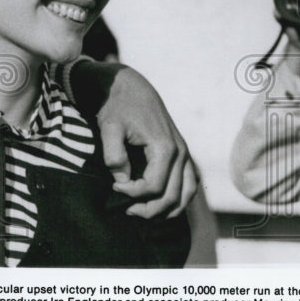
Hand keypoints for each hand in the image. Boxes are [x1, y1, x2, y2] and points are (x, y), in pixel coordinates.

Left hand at [70, 61, 196, 217]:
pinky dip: (180, 199)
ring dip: (167, 209)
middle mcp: (180, 153)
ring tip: (143, 213)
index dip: (132, 193)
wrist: (131, 87)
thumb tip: (121, 180)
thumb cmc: (118, 107)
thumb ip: (114, 154)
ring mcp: (184, 153)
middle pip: (171, 196)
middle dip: (148, 208)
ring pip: (186, 194)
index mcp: (164, 148)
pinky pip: (190, 183)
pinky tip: (163, 207)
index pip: (153, 187)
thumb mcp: (109, 127)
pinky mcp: (182, 153)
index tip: (114, 187)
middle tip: (126, 210)